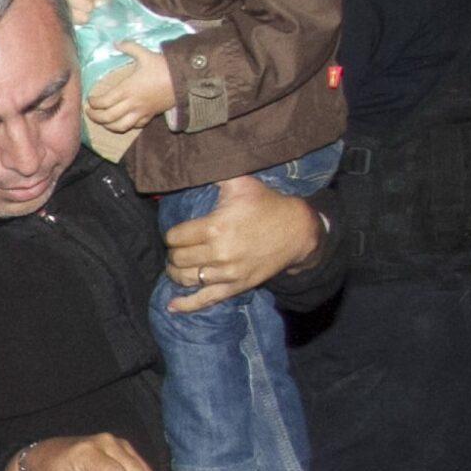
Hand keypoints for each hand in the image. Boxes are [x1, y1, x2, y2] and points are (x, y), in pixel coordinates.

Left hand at [85, 43, 179, 134]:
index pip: (104, 102)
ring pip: (120, 126)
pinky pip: (135, 126)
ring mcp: (141, 112)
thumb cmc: (163, 67)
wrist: (184, 80)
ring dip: (108, 126)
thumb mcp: (145, 54)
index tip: (89, 99)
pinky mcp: (150, 116)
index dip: (93, 103)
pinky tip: (123, 121)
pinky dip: (126, 126)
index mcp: (127, 89)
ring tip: (102, 121)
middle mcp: (132, 103)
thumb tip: (116, 42)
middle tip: (89, 113)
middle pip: (108, 117)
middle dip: (95, 117)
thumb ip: (129, 47)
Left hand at [163, 176, 322, 314]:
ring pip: (186, 279)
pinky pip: (206, 300)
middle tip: (179, 248)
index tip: (177, 233)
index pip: (175, 237)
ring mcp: (228, 273)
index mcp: (215, 227)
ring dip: (177, 273)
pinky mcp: (237, 286)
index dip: (171, 235)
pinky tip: (172, 306)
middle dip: (174, 253)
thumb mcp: (241, 182)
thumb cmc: (267, 204)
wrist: (298, 230)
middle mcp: (219, 253)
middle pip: (177, 259)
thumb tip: (191, 163)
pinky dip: (186, 305)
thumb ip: (214, 172)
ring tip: (178, 266)